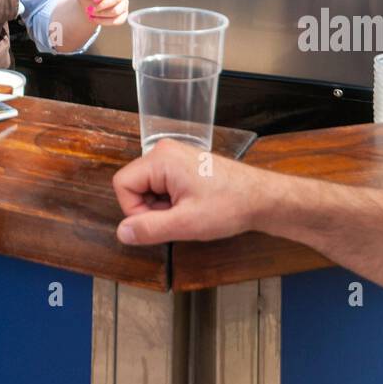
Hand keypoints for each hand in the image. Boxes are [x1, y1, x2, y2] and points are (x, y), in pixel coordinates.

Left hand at [77, 0, 127, 25]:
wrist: (89, 5)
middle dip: (102, 5)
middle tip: (90, 9)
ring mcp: (124, 2)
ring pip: (117, 11)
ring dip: (102, 14)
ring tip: (91, 13)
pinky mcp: (124, 14)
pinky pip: (118, 20)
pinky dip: (104, 21)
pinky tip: (95, 19)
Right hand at [113, 139, 267, 245]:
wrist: (260, 198)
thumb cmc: (230, 205)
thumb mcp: (186, 224)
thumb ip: (149, 228)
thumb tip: (122, 232)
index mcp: (161, 159)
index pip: (122, 184)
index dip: (134, 210)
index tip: (158, 223)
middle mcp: (164, 151)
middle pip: (134, 184)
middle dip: (149, 209)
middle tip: (177, 219)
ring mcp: (174, 156)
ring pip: (148, 186)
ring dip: (161, 206)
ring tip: (187, 212)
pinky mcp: (182, 164)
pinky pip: (161, 184)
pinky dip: (170, 201)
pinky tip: (191, 206)